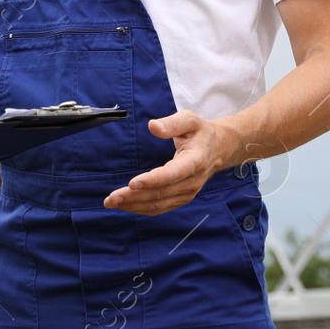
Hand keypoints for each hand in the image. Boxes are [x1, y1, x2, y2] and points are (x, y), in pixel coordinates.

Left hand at [104, 110, 232, 214]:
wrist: (218, 148)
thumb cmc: (201, 133)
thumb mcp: (190, 120)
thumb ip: (172, 123)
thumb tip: (153, 126)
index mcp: (195, 161)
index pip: (173, 174)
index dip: (153, 180)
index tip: (132, 184)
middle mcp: (192, 181)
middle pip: (161, 193)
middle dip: (134, 196)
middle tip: (111, 198)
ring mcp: (187, 192)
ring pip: (158, 204)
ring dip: (134, 205)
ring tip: (112, 203)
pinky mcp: (181, 198)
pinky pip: (160, 207)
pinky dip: (141, 208)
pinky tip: (125, 206)